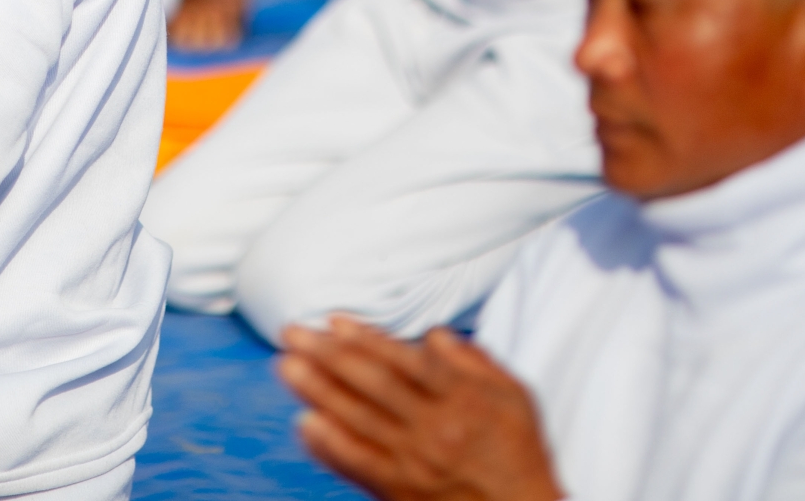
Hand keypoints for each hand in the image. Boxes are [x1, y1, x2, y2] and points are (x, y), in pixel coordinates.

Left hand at [278, 317, 563, 500]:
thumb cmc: (519, 453)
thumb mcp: (514, 397)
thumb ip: (475, 362)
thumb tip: (434, 336)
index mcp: (463, 400)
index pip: (404, 361)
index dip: (365, 339)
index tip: (334, 321)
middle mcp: (436, 429)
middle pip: (372, 385)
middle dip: (328, 355)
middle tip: (292, 333)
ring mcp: (415, 462)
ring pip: (358, 419)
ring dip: (318, 391)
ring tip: (286, 366)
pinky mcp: (400, 490)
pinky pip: (359, 464)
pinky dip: (329, 445)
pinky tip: (304, 423)